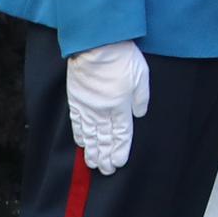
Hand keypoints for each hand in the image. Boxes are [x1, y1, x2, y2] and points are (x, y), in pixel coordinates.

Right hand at [65, 42, 148, 175]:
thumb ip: (141, 98)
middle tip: (106, 171)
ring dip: (92, 151)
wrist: (96, 46)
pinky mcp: (76, 99)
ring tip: (93, 163)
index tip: (119, 163)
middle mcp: (102, 111)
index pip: (121, 135)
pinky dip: (80, 135)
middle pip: (103, 139)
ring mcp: (87, 107)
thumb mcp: (141, 76)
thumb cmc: (122, 58)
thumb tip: (139, 114)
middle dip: (105, 156)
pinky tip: (81, 143)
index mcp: (120, 107)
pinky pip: (77, 122)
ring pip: (89, 135)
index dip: (119, 151)